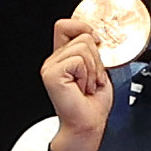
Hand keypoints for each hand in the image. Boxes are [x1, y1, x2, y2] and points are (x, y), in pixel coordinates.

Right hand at [39, 18, 112, 150]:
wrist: (88, 125)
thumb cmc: (93, 103)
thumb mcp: (98, 70)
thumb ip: (94, 51)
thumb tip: (100, 35)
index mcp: (62, 57)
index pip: (66, 25)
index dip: (84, 28)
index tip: (97, 44)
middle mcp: (53, 60)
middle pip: (82, 35)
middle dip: (96, 57)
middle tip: (91, 79)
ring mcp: (50, 67)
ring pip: (83, 47)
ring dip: (93, 69)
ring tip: (87, 85)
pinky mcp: (52, 74)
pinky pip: (79, 60)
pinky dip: (88, 74)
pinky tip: (83, 88)